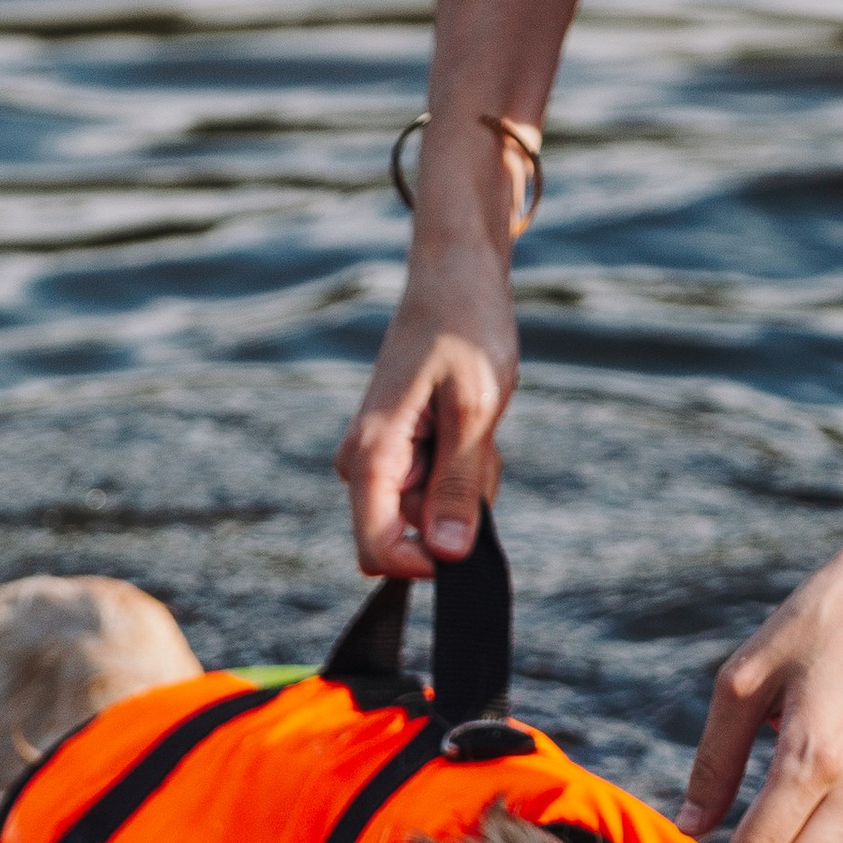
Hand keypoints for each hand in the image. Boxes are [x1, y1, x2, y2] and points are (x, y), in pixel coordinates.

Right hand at [336, 246, 518, 580]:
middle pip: (410, 532)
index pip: (376, 549)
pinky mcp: (400, 448)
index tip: (469, 540)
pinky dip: (464, 466)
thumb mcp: (474, 411)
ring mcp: (381, 455)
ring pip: (429, 510)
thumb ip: (459, 487)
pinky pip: (435, 485)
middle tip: (479, 442)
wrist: (456, 279)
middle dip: (457, 508)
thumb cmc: (465, 330)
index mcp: (372, 454)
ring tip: (475, 422)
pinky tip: (470, 421)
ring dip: (466, 483)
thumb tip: (449, 553)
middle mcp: (363, 461)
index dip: (423, 564)